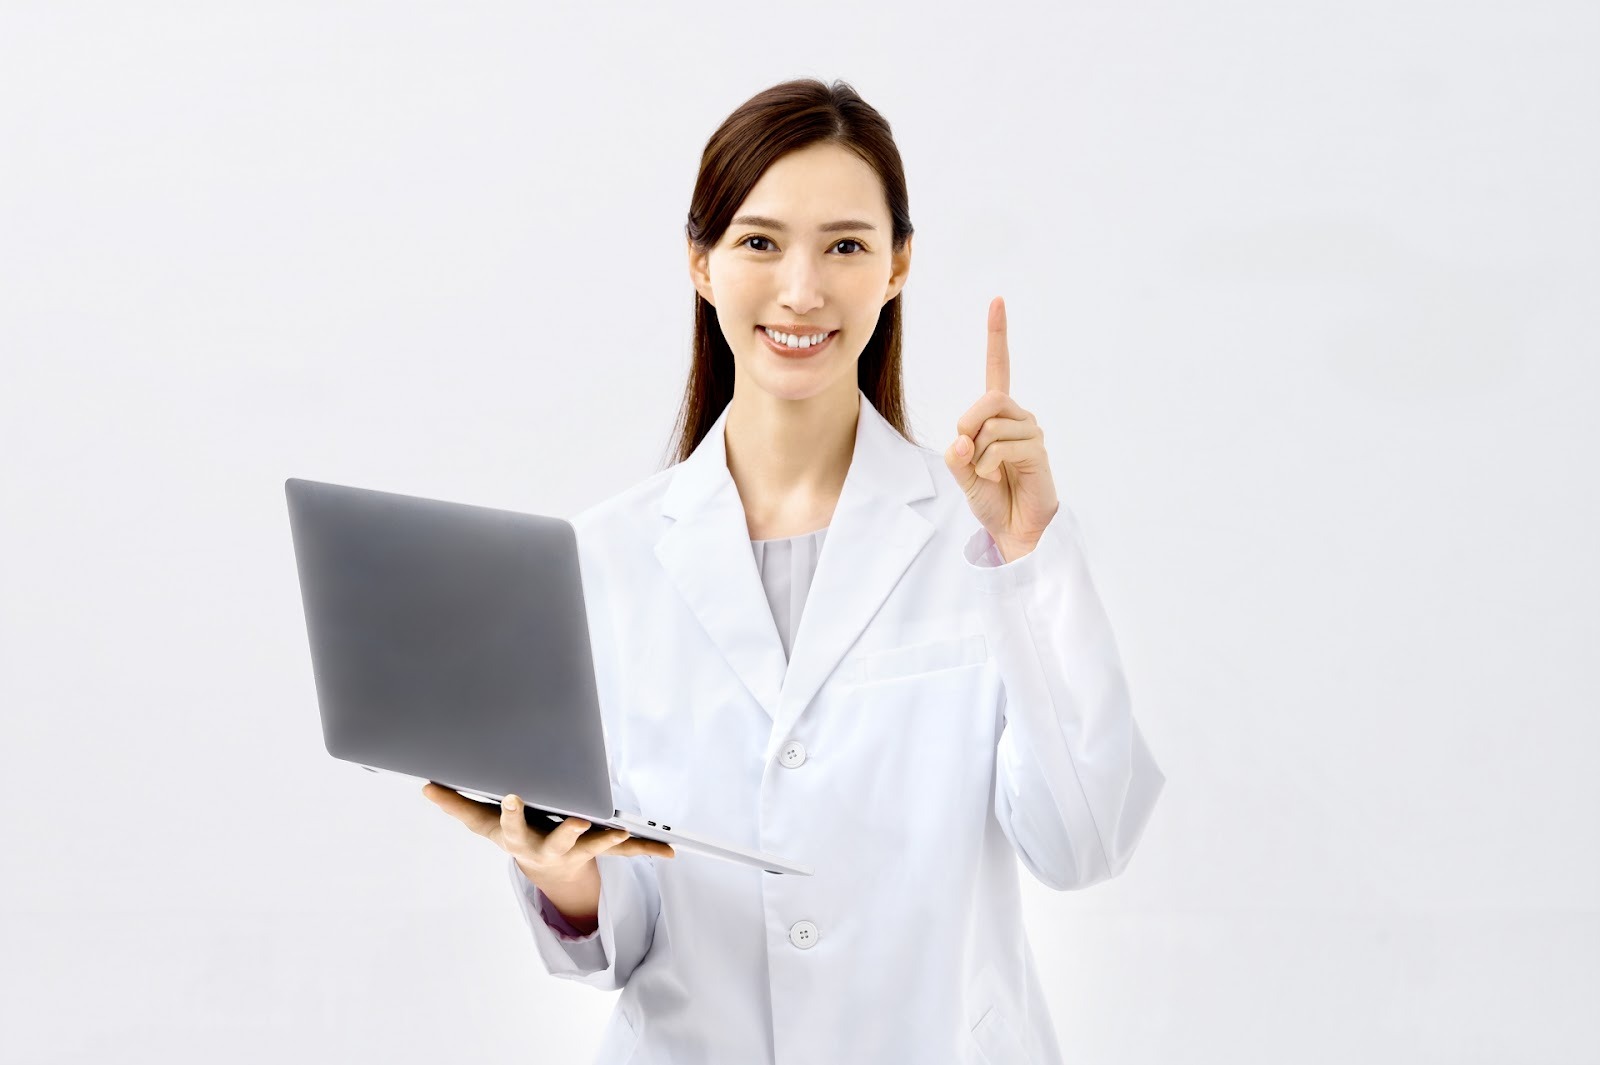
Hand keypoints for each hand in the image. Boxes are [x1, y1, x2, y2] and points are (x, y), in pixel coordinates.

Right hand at [422, 782, 673, 885]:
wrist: (546, 868)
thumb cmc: (516, 834)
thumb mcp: (484, 823)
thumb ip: (457, 803)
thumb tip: (426, 786)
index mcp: (521, 839)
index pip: (511, 824)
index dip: (510, 811)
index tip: (512, 795)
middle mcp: (551, 849)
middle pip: (560, 841)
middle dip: (569, 832)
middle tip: (579, 821)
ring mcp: (578, 852)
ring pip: (597, 847)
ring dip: (611, 840)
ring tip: (626, 832)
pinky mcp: (602, 850)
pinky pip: (627, 852)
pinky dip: (647, 849)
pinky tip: (670, 851)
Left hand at [943, 297, 1059, 560]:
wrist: (1014, 528)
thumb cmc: (990, 497)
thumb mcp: (962, 471)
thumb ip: (958, 453)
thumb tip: (965, 439)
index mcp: (998, 414)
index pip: (998, 367)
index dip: (997, 335)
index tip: (998, 301)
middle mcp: (1018, 416)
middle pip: (989, 398)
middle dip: (969, 423)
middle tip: (968, 451)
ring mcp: (1030, 432)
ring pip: (991, 426)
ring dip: (978, 454)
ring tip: (988, 473)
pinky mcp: (1037, 450)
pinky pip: (1000, 447)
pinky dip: (987, 466)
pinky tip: (998, 478)